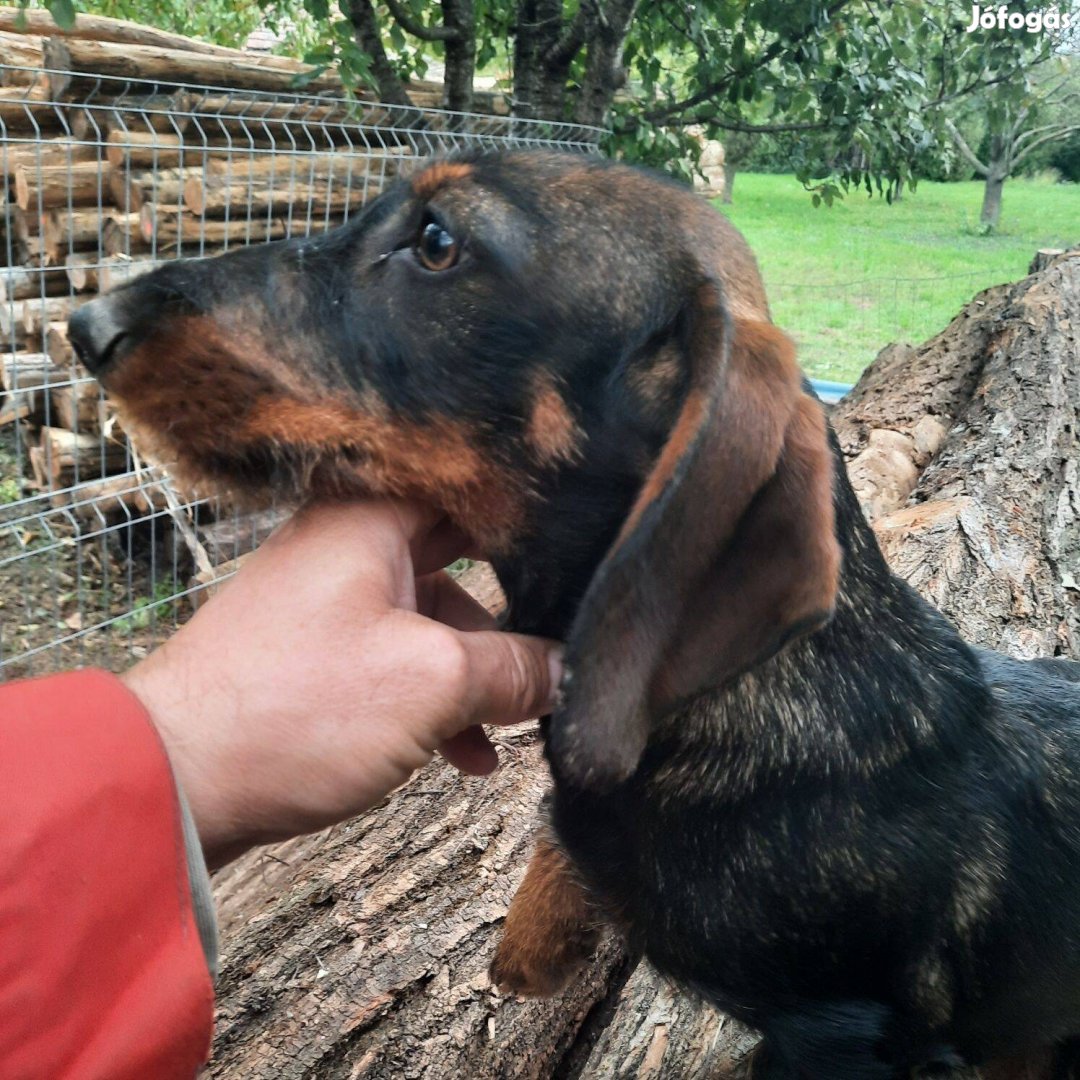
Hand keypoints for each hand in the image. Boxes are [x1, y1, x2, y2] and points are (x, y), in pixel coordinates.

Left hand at [122, 500, 561, 867]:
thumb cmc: (295, 709)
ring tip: (517, 726)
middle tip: (570, 634)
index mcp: (372, 516)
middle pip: (460, 554)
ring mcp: (330, 598)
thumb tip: (569, 671)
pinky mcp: (316, 653)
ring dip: (478, 669)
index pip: (474, 486)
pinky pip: (397, 657)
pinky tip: (466, 755)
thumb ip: (514, 668)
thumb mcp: (431, 684)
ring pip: (432, 615)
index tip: (588, 551)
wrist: (174, 781)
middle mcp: (349, 542)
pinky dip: (435, 697)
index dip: (536, 518)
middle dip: (515, 607)